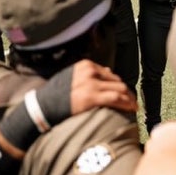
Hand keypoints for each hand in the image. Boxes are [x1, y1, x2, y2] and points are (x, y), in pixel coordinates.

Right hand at [0, 60, 135, 153]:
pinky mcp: (92, 96)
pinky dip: (126, 103)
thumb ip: (88, 74)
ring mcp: (91, 84)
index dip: (119, 85)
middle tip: (132, 102)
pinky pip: (116, 98)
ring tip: (133, 107)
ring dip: (129, 99)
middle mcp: (90, 72)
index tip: (124, 93)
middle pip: (117, 81)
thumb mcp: (72, 76)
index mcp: (86, 65)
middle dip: (126, 93)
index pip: (110, 74)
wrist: (42, 107)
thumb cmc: (56, 94)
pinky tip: (131, 109)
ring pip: (120, 89)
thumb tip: (107, 73)